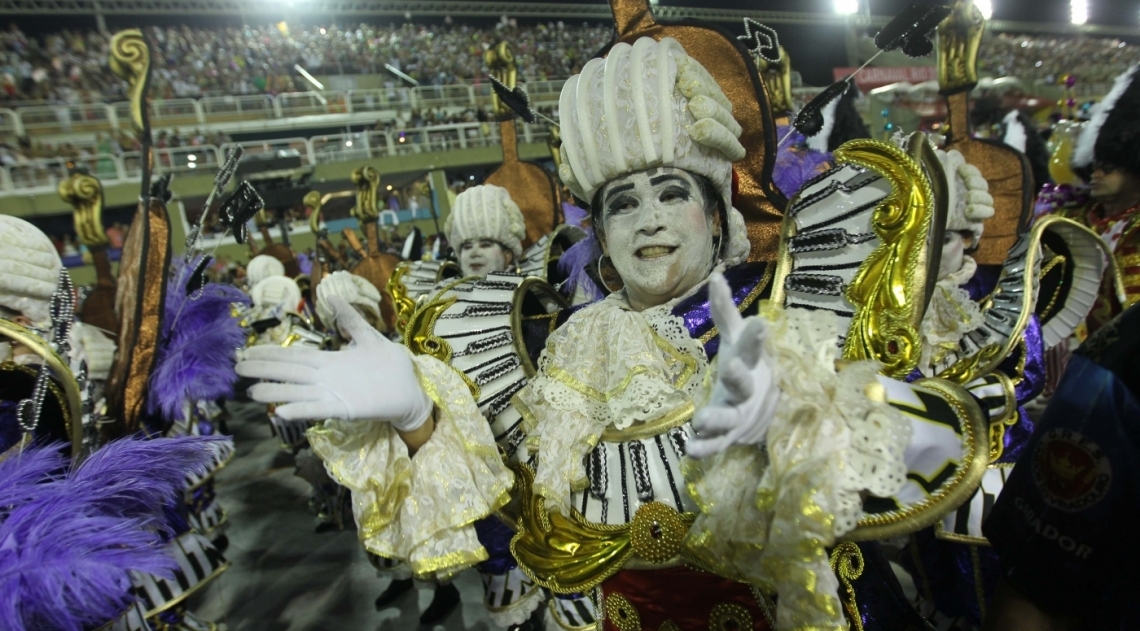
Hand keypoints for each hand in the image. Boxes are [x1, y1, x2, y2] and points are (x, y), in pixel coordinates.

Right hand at [236, 295, 431, 430]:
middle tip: (238, 368)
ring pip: (298, 392)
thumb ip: (350, 318)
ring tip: (252, 393)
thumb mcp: (369, 337)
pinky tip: (282, 412)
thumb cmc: (390, 366)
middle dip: (264, 370)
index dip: (271, 354)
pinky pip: (319, 409)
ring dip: (276, 393)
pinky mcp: (345, 409)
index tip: (247, 352)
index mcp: (330, 361)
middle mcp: (326, 378)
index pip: (294, 356)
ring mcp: (334, 394)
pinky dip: (301, 409)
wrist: (410, 391)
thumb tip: (331, 295)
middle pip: (290, 372)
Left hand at [687, 274, 780, 458]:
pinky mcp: (727, 437)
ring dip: (716, 420)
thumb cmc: (745, 367)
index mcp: (748, 362)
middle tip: (731, 366)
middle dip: (739, 376)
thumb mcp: (734, 340)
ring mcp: (738, 415)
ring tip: (700, 421)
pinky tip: (690, 450)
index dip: (755, 337)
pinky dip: (705, 448)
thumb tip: (716, 276)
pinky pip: (716, 445)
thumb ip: (724, 312)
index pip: (753, 347)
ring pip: (729, 419)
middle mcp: (746, 389)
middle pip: (744, 384)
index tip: (760, 322)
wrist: (764, 411)